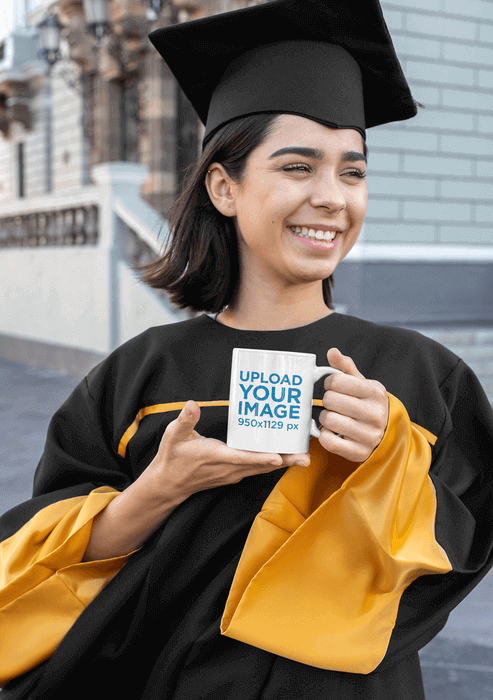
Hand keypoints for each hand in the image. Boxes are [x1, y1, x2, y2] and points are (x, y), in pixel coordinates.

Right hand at [148, 401, 310, 501]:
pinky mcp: (233, 474)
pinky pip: (257, 469)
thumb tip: (193, 405)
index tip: (277, 457)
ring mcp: (232, 473)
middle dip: (283, 461)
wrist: (168, 484)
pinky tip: (283, 456)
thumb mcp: (173, 435)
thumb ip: (186, 420)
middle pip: (261, 465)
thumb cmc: (172, 458)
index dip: (261, 458)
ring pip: (262, 469)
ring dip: (282, 463)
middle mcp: (228, 468)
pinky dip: (271, 463)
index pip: (242, 458)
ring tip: (302, 457)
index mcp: (216, 456)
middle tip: (305, 457)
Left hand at [318, 348, 388, 462]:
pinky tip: (332, 432)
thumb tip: (332, 352)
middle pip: (330, 400)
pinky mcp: (359, 452)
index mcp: (375, 392)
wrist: (387, 434)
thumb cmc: (369, 405)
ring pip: (328, 420)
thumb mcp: (363, 384)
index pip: (337, 381)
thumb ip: (346, 368)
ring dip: (325, 417)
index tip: (332, 387)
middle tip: (332, 403)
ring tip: (333, 416)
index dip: (329, 383)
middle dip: (327, 400)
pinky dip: (325, 435)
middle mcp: (374, 414)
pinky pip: (328, 441)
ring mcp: (368, 435)